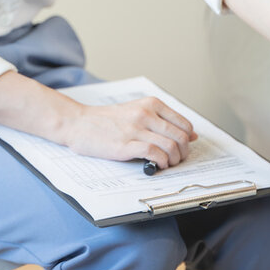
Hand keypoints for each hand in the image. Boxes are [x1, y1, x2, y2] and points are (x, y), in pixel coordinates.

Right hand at [60, 96, 196, 169]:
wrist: (78, 122)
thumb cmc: (108, 120)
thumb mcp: (138, 111)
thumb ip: (163, 121)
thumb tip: (192, 135)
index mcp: (151, 104)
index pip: (184, 124)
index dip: (188, 140)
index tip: (183, 148)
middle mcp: (146, 114)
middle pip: (181, 137)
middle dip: (183, 153)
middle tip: (176, 159)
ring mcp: (135, 129)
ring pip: (171, 146)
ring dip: (173, 160)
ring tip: (166, 163)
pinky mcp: (125, 145)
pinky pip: (154, 154)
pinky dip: (161, 162)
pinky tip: (157, 165)